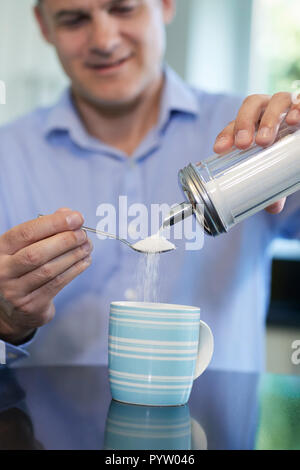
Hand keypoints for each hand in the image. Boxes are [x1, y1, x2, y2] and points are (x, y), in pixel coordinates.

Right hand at [0, 208, 92, 344]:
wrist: (11, 307)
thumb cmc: (23, 268)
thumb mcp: (26, 246)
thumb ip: (45, 228)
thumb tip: (68, 213)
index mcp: (0, 249)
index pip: (25, 233)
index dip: (53, 223)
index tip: (76, 218)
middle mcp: (3, 270)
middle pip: (37, 253)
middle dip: (65, 241)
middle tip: (83, 235)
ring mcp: (15, 291)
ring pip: (49, 270)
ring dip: (73, 255)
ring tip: (87, 246)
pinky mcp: (31, 305)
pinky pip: (57, 284)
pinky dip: (75, 270)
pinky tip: (85, 260)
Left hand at [213, 92, 299, 213]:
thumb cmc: (283, 154)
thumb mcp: (275, 170)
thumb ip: (272, 186)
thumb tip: (273, 207)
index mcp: (252, 123)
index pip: (233, 125)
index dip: (226, 135)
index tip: (220, 150)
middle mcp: (267, 109)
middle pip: (251, 106)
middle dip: (244, 124)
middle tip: (243, 145)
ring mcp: (286, 104)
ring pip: (275, 101)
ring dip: (269, 120)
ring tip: (266, 141)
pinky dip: (298, 108)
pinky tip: (296, 120)